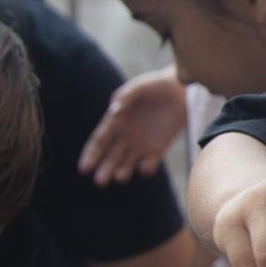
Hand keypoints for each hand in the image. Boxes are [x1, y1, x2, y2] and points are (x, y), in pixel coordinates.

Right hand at [77, 69, 186, 186]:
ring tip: (120, 177)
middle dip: (104, 170)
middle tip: (100, 181)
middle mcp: (124, 137)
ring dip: (122, 172)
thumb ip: (127, 96)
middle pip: (110, 158)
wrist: (181, 90)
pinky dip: (147, 168)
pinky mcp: (158, 148)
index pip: (98, 143)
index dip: (91, 156)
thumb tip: (114, 109)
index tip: (84, 169)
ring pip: (127, 164)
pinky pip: (150, 163)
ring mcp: (141, 144)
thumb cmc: (155, 85)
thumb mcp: (139, 87)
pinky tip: (144, 167)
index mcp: (115, 122)